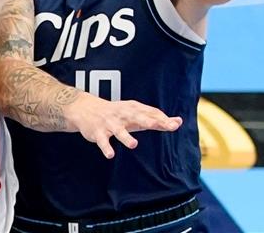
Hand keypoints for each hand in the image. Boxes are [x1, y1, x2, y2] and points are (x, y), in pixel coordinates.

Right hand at [65, 93, 181, 158]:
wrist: (85, 108)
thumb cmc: (116, 113)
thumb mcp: (134, 112)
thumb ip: (154, 118)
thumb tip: (178, 121)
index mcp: (133, 109)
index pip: (150, 113)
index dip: (163, 119)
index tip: (176, 124)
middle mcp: (123, 115)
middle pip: (138, 117)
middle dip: (150, 121)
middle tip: (162, 125)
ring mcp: (110, 123)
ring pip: (119, 130)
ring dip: (126, 137)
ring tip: (134, 144)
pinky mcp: (98, 132)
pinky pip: (103, 141)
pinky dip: (106, 147)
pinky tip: (111, 155)